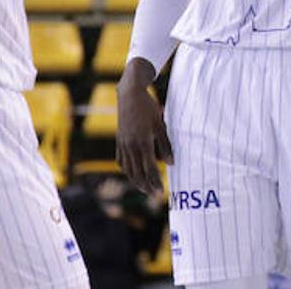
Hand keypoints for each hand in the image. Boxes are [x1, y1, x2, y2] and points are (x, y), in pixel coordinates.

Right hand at [116, 60, 171, 195]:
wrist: (129, 94)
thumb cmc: (148, 108)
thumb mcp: (160, 125)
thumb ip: (166, 145)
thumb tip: (172, 163)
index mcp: (143, 142)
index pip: (149, 168)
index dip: (155, 181)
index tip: (160, 193)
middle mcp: (130, 146)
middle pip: (137, 172)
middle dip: (146, 186)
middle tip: (155, 195)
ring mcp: (122, 144)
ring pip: (128, 169)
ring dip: (136, 180)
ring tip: (145, 189)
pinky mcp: (119, 141)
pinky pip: (121, 160)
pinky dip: (127, 169)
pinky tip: (132, 173)